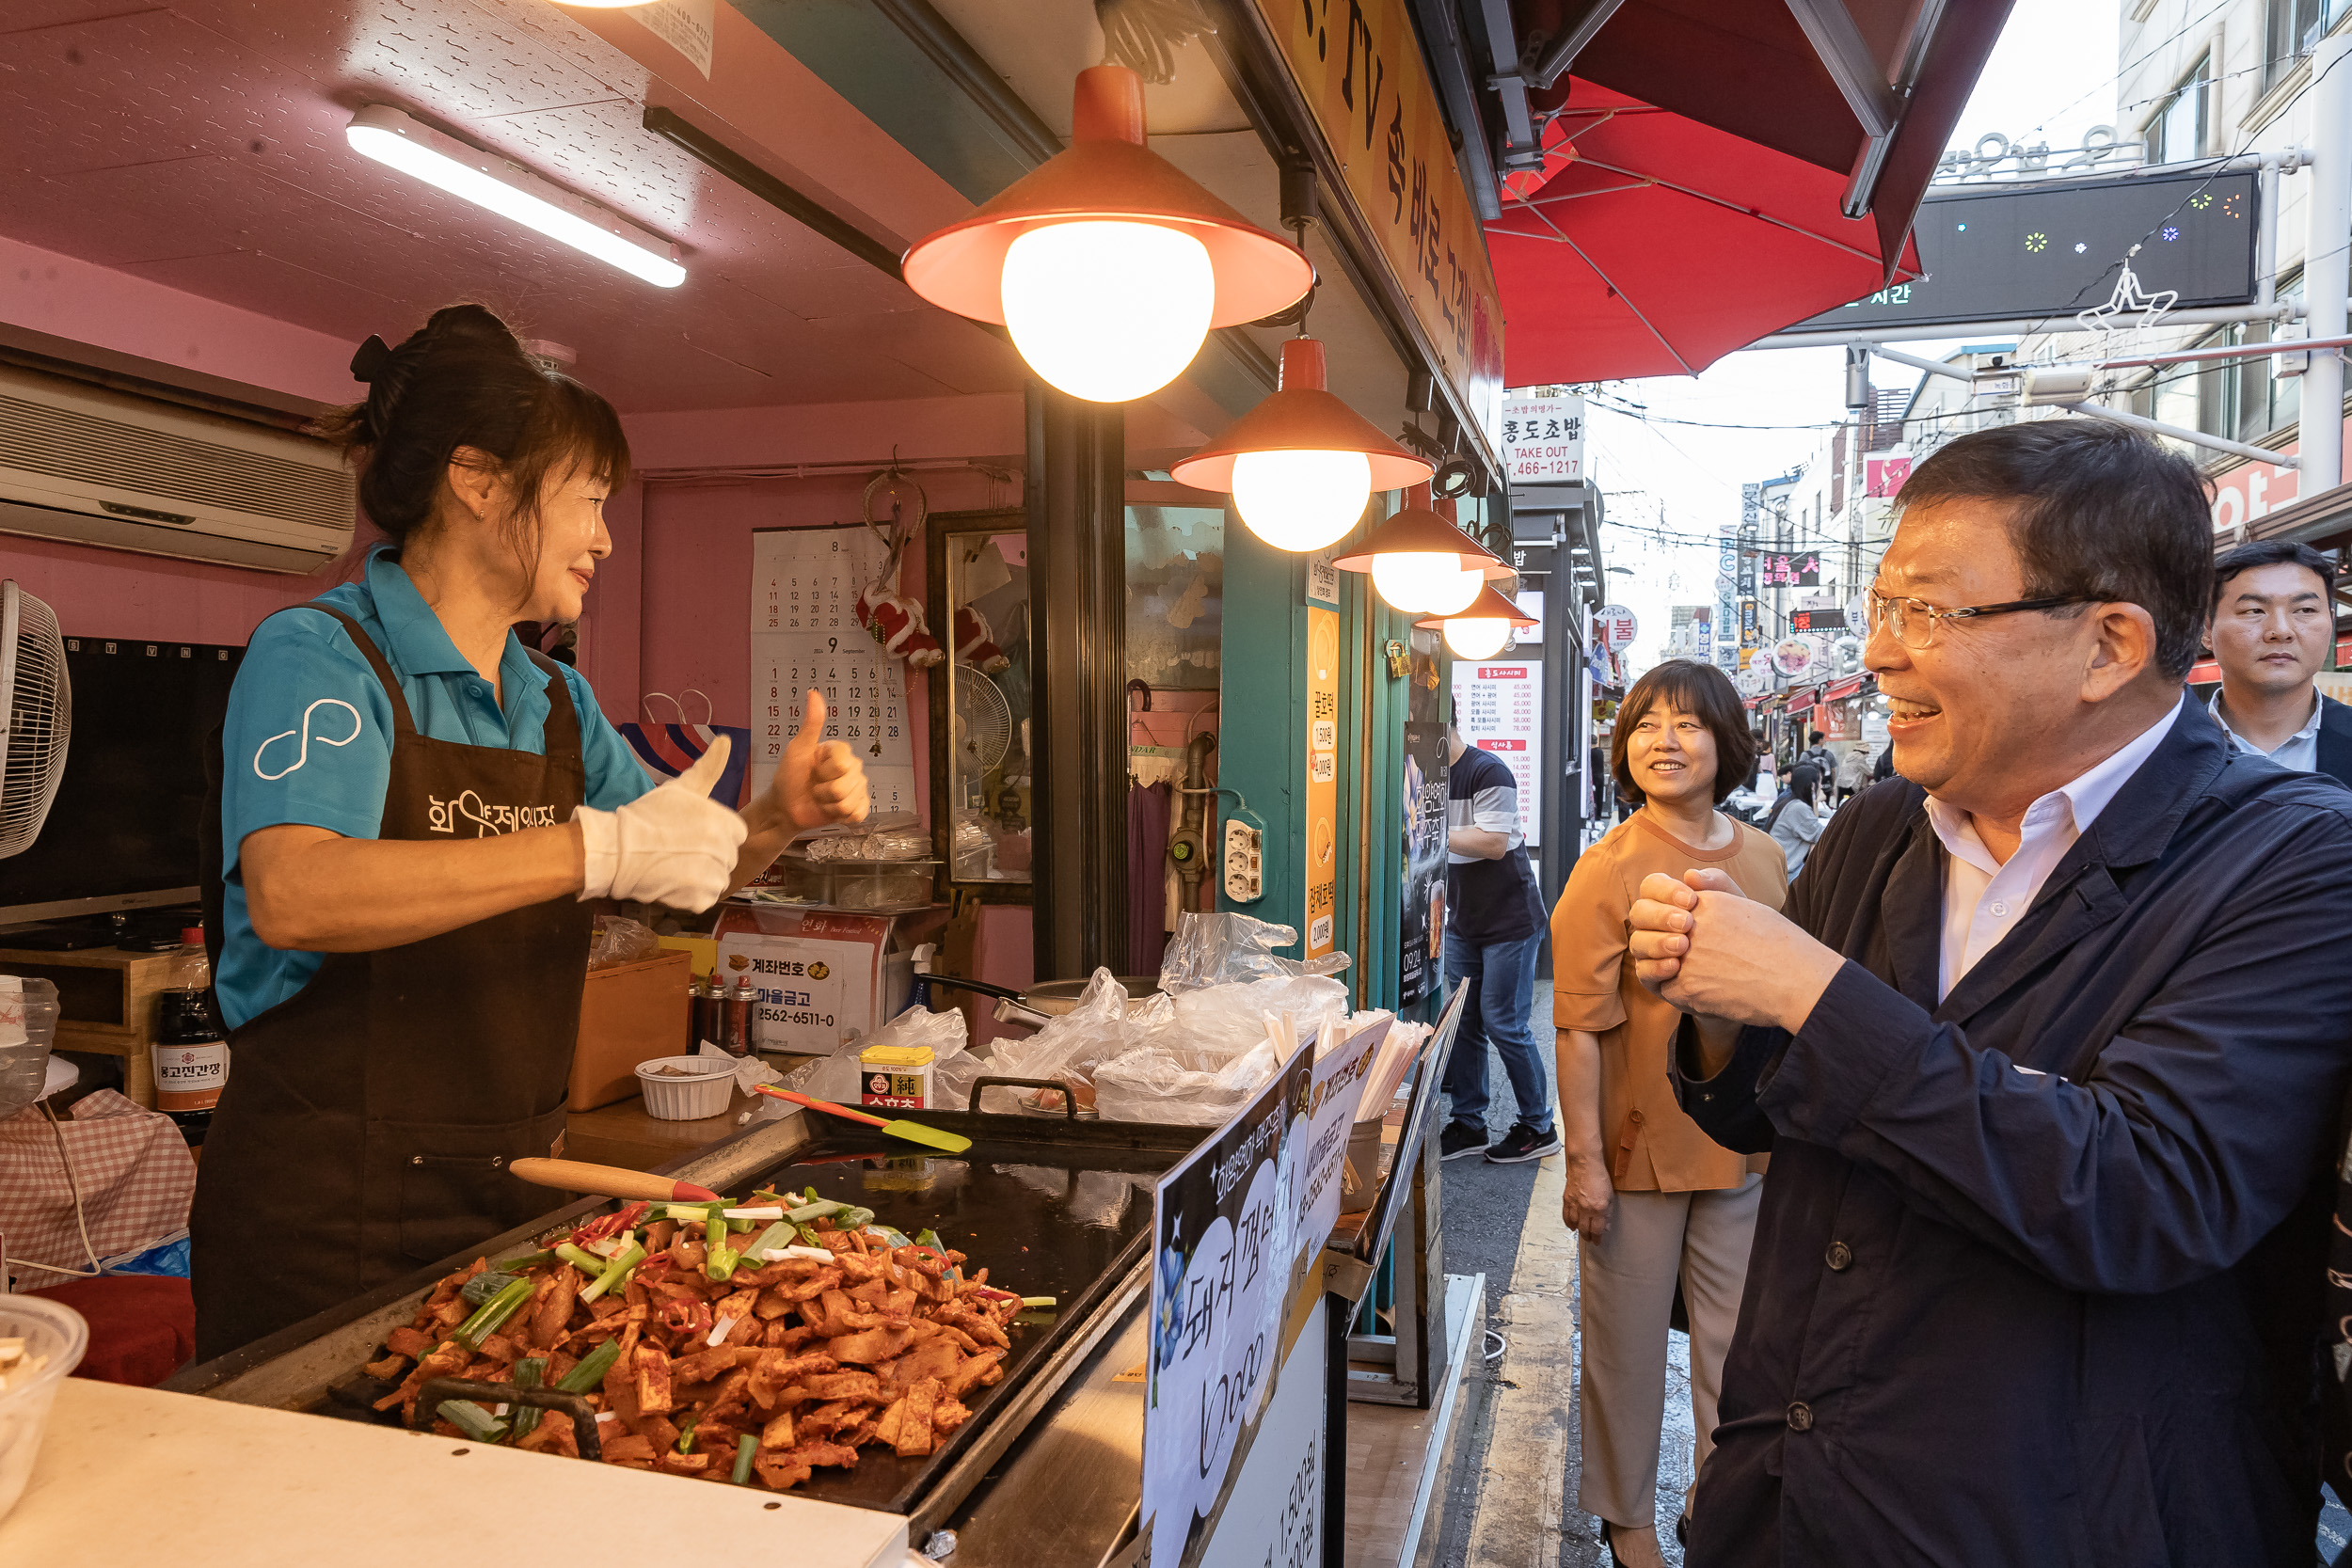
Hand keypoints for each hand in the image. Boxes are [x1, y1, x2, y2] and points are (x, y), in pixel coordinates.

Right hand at [575, 737, 748, 910]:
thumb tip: (727, 739)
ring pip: (719, 879)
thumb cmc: (648, 815)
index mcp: (724, 822)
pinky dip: (691, 896)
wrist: (617, 849)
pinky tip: (673, 883)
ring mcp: (713, 875)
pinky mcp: (701, 899)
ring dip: (701, 878)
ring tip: (675, 866)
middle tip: (678, 851)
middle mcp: (724, 849)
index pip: (736, 834)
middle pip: (727, 858)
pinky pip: (705, 899)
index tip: (691, 835)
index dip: (715, 835)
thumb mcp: (682, 787)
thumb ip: (709, 767)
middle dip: (708, 857)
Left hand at [771, 689, 868, 829]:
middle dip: (825, 791)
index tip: (813, 769)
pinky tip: (831, 811)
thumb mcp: (797, 749)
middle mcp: (853, 768)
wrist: (784, 808)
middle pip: (847, 784)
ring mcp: (857, 789)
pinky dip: (840, 816)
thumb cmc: (788, 777)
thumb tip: (813, 692)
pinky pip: (858, 814)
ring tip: (820, 801)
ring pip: (850, 801)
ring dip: (829, 805)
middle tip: (814, 789)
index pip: (843, 762)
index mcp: (840, 752)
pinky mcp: (857, 809)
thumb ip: (811, 724)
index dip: (824, 771)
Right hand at [1561, 1151, 1614, 1241]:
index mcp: (1599, 1208)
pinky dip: (1568, 1222)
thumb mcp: (1610, 1196)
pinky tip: (1571, 1225)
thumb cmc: (1599, 1176)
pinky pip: (1566, 1215)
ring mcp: (1575, 1204)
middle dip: (1588, 1237)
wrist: (1584, 1163)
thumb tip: (1606, 1226)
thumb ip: (1608, 1213)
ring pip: (1575, 1224)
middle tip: (1590, 1240)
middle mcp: (1585, 1209)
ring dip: (1579, 1231)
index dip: (1598, 1238)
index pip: (1597, 1230)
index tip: (1598, 1242)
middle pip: (1585, 1230)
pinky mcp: (1567, 1199)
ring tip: (1582, 1234)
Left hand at [1627, 868, 1842, 1031]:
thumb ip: (1717, 886)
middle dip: (1652, 935)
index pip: (1656, 895)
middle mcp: (1689, 926)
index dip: (1659, 908)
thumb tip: (1687, 876)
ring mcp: (1684, 958)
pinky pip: (1660, 986)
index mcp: (1704, 901)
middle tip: (1677, 948)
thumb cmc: (1780, 945)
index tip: (1679, 923)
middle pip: (1644, 924)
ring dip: (1658, 962)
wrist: (1798, 981)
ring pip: (1647, 957)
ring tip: (1684, 967)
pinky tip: (1697, 987)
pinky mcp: (1685, 989)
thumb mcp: (1749, 905)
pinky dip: (1672, 988)